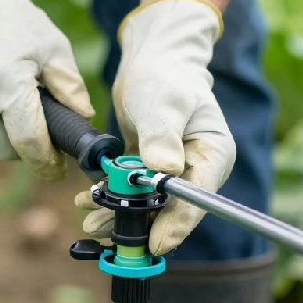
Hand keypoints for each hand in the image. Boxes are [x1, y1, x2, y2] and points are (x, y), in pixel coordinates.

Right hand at [0, 0, 93, 179]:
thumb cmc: (12, 20)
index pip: (29, 144)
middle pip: (6, 150)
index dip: (46, 163)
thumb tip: (83, 119)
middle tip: (35, 124)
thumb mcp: (52, 46)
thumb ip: (70, 86)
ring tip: (6, 98)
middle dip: (24, 145)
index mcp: (8, 84)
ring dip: (0, 132)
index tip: (58, 168)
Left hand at [76, 0, 234, 253]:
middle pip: (172, 209)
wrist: (153, 61)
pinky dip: (112, 198)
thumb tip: (166, 169)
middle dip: (139, 223)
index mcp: (213, 155)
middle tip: (105, 230)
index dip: (175, 224)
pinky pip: (133, 193)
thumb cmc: (165, 76)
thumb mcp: (163, 103)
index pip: (198, 199)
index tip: (154, 242)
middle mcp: (197, 169)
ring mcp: (174, 173)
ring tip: (90, 221)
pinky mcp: (153, 172)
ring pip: (148, 205)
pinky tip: (88, 200)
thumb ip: (162, 135)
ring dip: (119, 214)